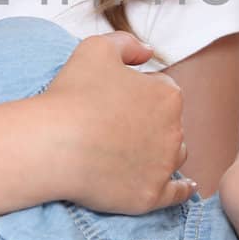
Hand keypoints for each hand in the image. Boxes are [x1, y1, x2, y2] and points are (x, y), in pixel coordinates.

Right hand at [42, 32, 196, 214]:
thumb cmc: (72, 95)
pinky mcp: (151, 196)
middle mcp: (174, 131)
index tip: (114, 101)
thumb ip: (127, 44)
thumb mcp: (96, 48)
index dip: (138, 95)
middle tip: (116, 127)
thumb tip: (148, 51)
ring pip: (173, 156)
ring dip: (162, 153)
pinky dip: (181, 190)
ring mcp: (164, 166)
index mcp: (167, 95)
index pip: (162, 92)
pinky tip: (185, 187)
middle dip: (151, 124)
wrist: (53, 144)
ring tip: (134, 154)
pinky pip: (176, 194)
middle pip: (170, 125)